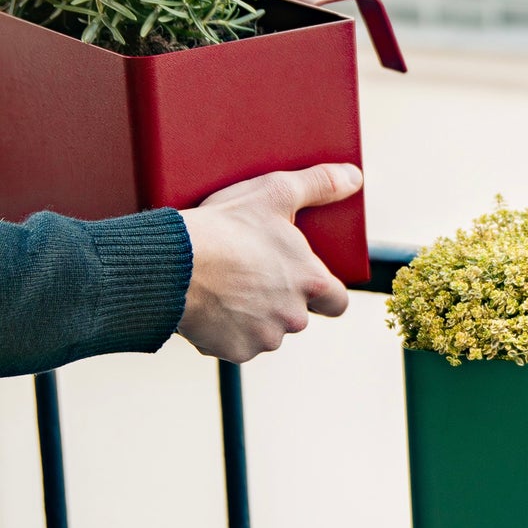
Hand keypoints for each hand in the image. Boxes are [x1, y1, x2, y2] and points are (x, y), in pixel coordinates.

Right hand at [178, 164, 360, 362]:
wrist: (173, 264)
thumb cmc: (226, 227)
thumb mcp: (274, 193)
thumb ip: (318, 185)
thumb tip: (353, 176)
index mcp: (312, 283)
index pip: (337, 302)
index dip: (323, 294)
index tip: (304, 283)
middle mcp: (296, 317)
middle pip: (296, 316)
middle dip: (279, 301)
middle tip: (249, 275)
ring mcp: (265, 338)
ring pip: (265, 332)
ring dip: (250, 317)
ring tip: (224, 288)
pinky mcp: (235, 352)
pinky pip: (234, 344)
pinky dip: (223, 331)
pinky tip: (207, 306)